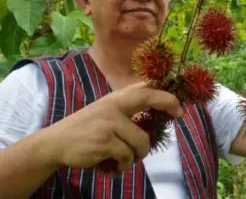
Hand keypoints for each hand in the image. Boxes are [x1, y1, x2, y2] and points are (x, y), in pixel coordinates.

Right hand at [40, 82, 181, 171]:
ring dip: (137, 156)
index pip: (144, 88)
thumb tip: (154, 100)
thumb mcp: (105, 110)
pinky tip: (114, 167)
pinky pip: (128, 156)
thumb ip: (126, 106)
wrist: (56, 143)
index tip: (179, 106)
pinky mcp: (105, 142)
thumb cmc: (86, 128)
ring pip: (142, 142)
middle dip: (168, 104)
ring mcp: (110, 123)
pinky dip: (124, 166)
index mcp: (116, 99)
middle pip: (148, 98)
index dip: (165, 94)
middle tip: (179, 115)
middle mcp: (114, 106)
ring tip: (126, 160)